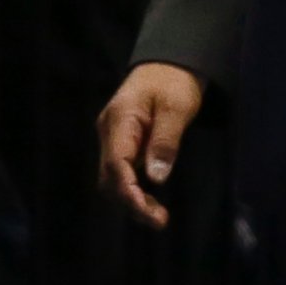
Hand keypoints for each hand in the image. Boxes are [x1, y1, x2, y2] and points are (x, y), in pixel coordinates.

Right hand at [97, 61, 205, 227]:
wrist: (168, 63)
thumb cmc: (174, 81)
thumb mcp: (177, 108)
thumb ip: (166, 141)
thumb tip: (156, 178)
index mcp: (120, 120)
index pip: (116, 165)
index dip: (130, 194)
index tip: (152, 213)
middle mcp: (109, 131)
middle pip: (108, 178)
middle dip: (130, 203)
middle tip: (160, 220)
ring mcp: (112, 137)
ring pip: (112, 179)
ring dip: (131, 200)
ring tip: (158, 216)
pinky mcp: (121, 143)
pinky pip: (120, 172)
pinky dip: (133, 190)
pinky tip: (150, 200)